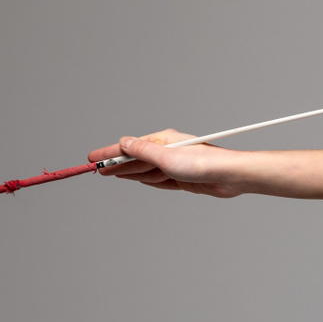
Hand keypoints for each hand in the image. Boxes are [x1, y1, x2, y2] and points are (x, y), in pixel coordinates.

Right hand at [90, 130, 243, 197]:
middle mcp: (169, 151)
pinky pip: (159, 180)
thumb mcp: (166, 158)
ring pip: (145, 170)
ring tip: (110, 173)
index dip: (108, 154)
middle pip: (135, 159)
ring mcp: (176, 165)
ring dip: (128, 172)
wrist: (231, 176)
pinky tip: (138, 179)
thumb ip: (143, 152)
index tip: (91, 159)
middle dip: (115, 163)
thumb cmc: (203, 164)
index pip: (129, 147)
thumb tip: (123, 142)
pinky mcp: (183, 178)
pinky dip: (146, 180)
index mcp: (164, 141)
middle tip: (95, 168)